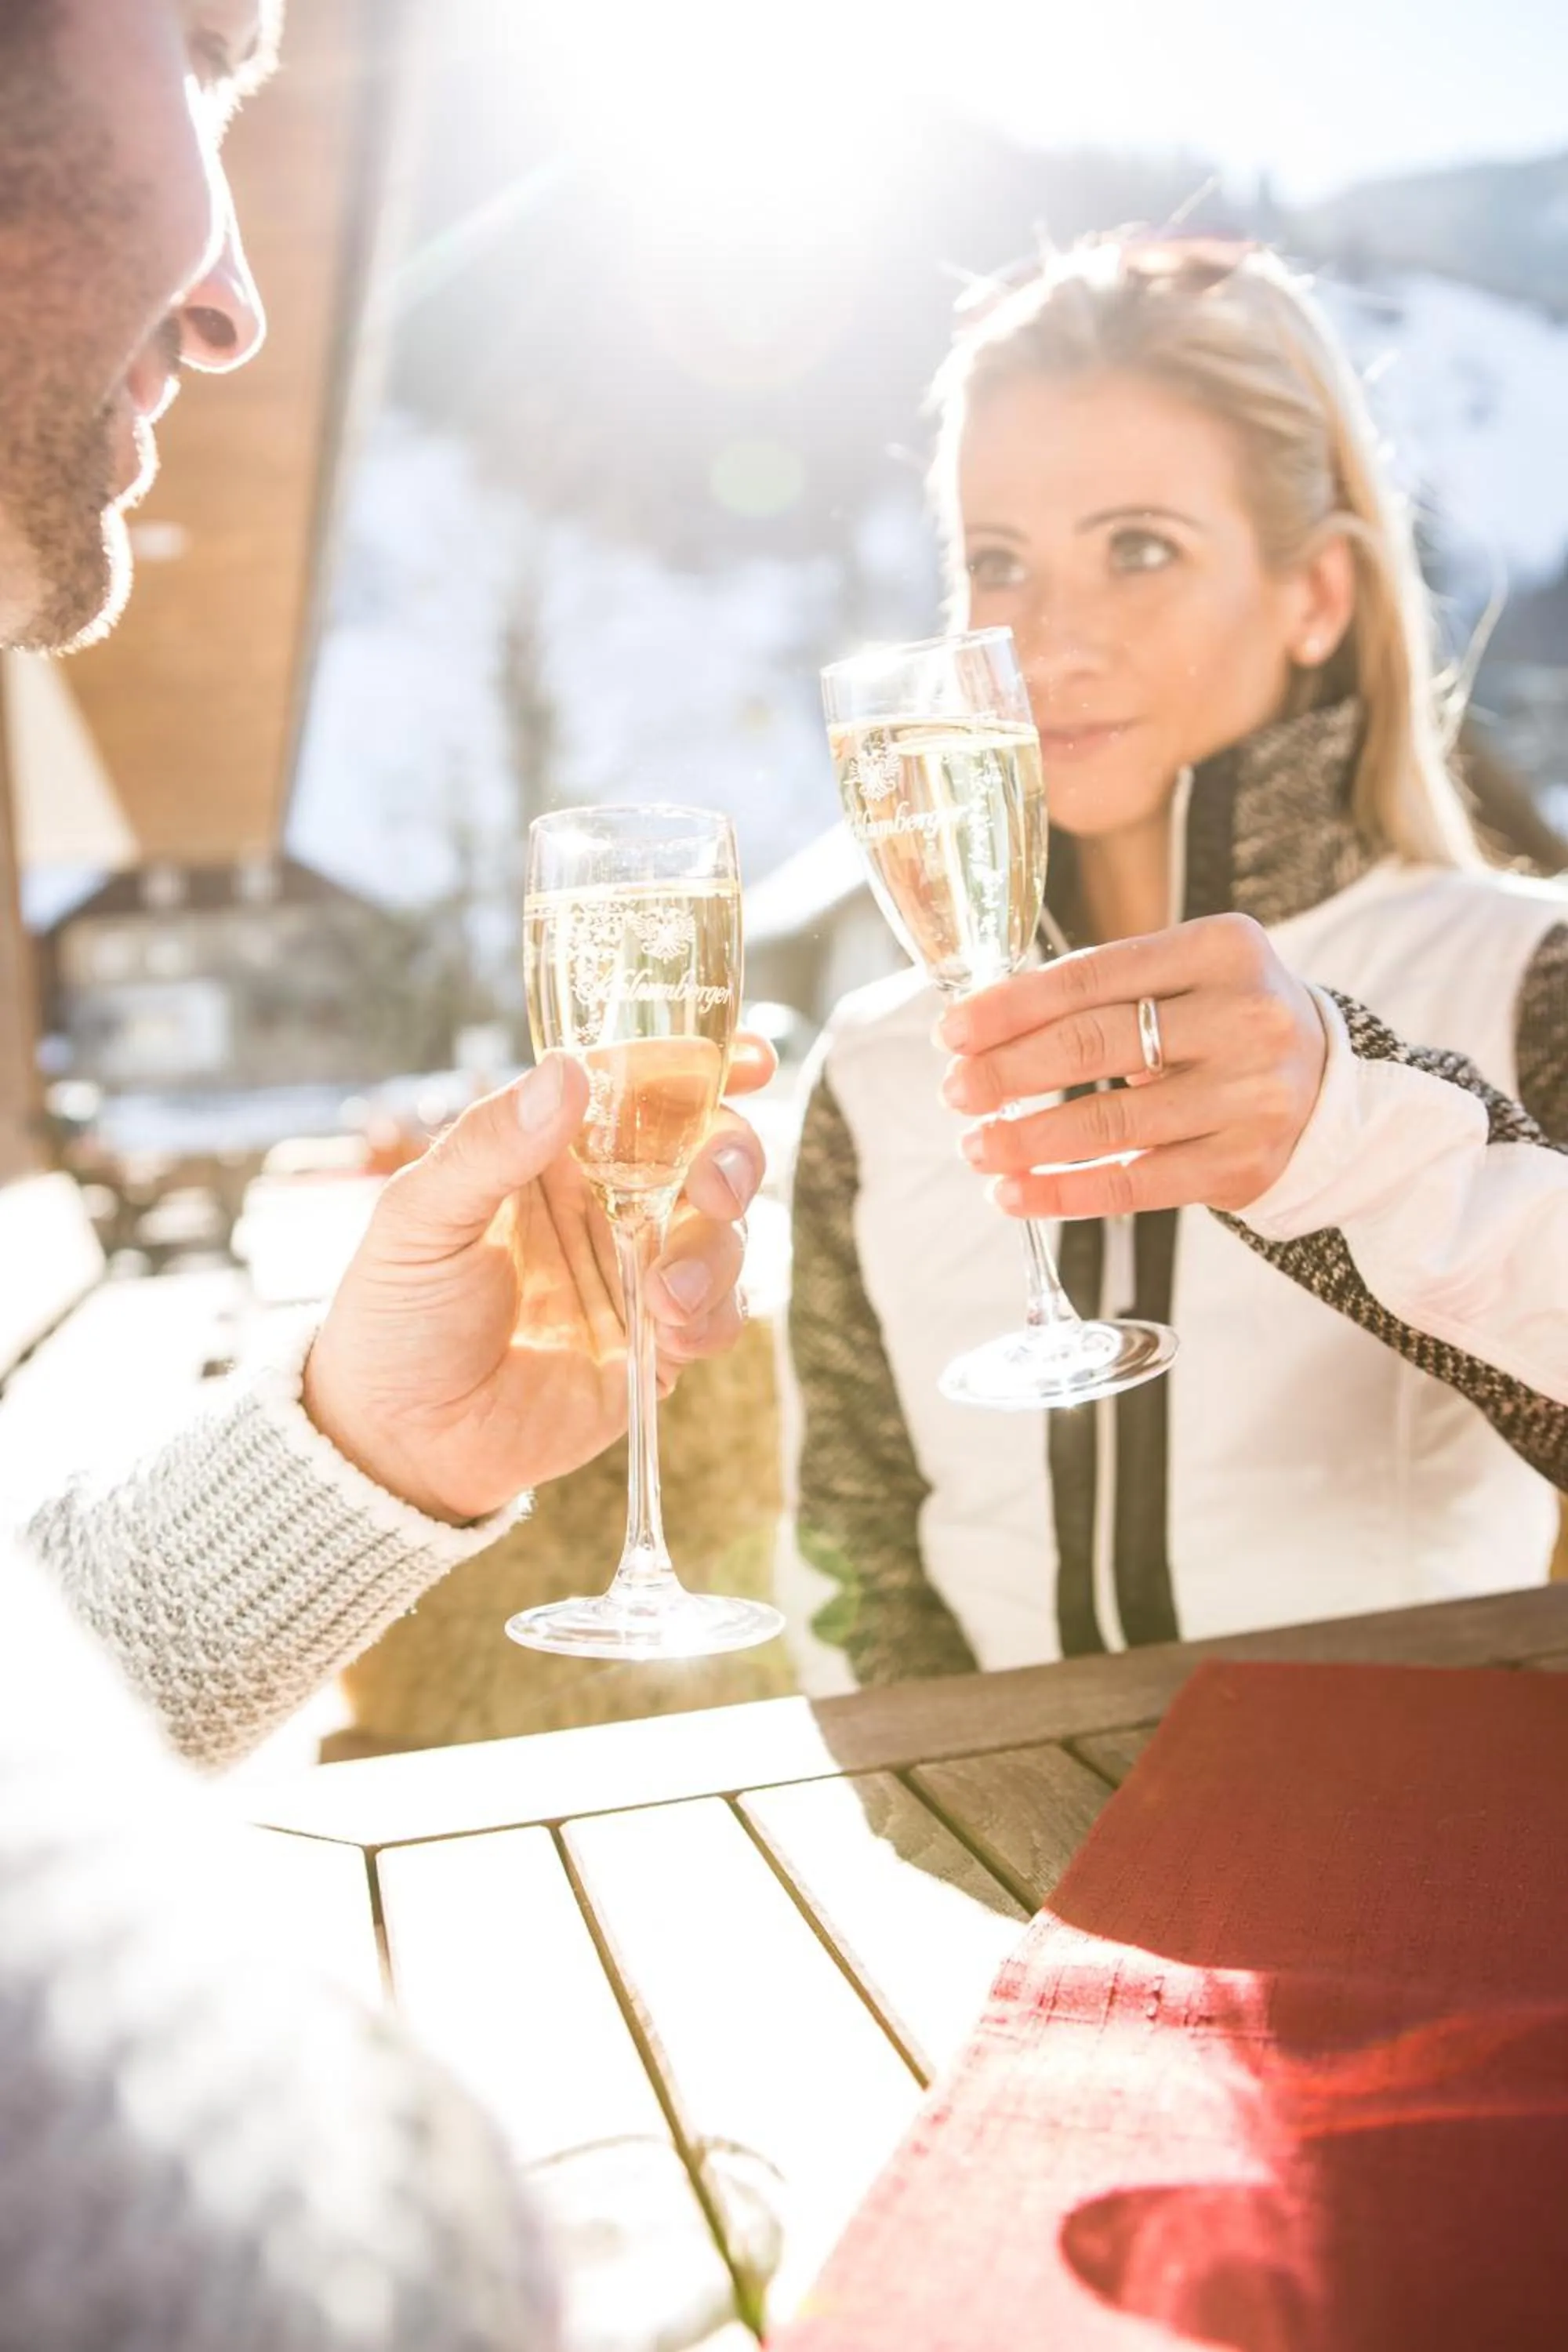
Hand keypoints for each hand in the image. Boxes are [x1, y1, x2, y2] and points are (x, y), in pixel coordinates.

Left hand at [301, 1039, 774, 1522]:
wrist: (400, 1442)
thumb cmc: (395, 1314)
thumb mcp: (421, 1219)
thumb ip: (491, 1146)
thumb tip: (568, 1072)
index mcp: (556, 1149)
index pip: (642, 1085)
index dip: (703, 1063)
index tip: (751, 1059)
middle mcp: (611, 1200)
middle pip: (709, 1151)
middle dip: (732, 1159)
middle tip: (713, 1189)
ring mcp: (641, 1272)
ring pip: (727, 1232)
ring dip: (715, 1253)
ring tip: (663, 1295)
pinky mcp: (659, 1344)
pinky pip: (721, 1315)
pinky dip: (714, 1318)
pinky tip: (670, 1336)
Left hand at [937, 913, 1327, 1220]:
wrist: (1328, 1091)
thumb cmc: (1224, 1023)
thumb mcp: (1187, 976)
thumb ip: (1104, 989)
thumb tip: (983, 1029)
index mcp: (1222, 949)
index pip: (1094, 977)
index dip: (1012, 1007)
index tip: (952, 1033)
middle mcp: (1247, 1018)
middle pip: (1097, 1045)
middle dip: (1009, 1071)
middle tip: (953, 1091)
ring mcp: (1251, 1096)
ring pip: (1111, 1122)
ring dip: (1026, 1139)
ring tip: (974, 1146)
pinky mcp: (1244, 1166)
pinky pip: (1135, 1185)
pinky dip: (1062, 1192)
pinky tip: (1013, 1194)